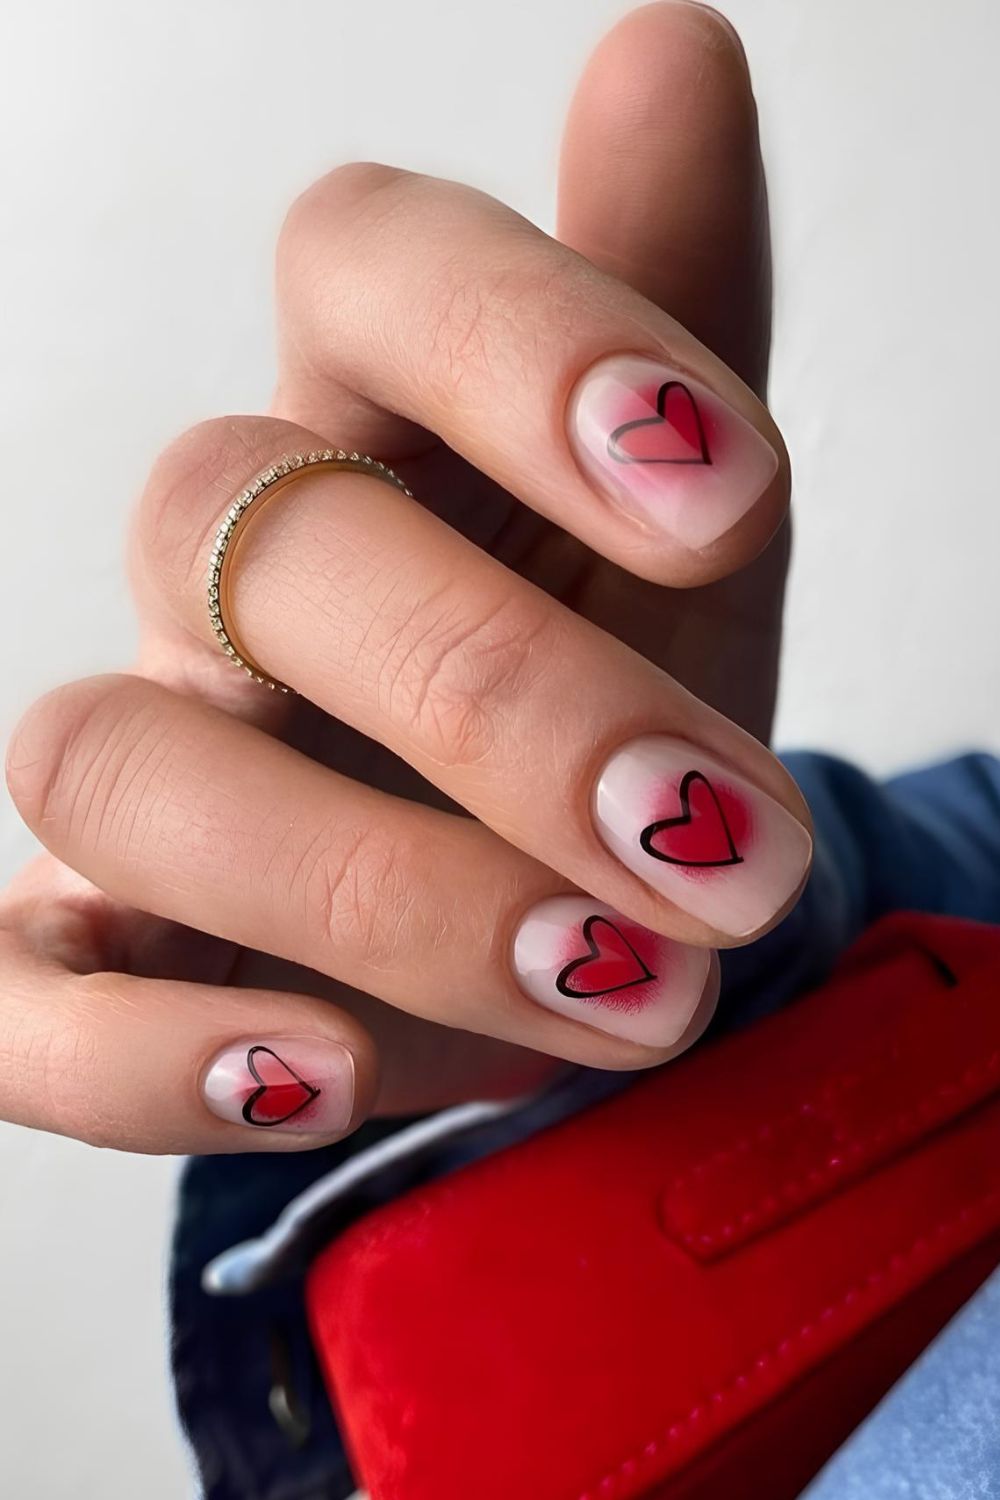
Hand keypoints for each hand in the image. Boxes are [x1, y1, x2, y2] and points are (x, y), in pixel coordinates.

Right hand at [1, 2, 809, 1151]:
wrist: (582, 903)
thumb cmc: (628, 686)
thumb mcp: (690, 525)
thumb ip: (678, 312)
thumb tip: (675, 46)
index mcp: (372, 426)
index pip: (358, 260)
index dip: (525, 342)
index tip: (719, 490)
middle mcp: (228, 580)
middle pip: (251, 534)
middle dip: (505, 698)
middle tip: (715, 843)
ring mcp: (150, 765)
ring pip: (118, 767)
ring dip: (373, 891)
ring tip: (615, 987)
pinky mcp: (91, 958)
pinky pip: (24, 1003)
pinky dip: (147, 1057)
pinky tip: (316, 1078)